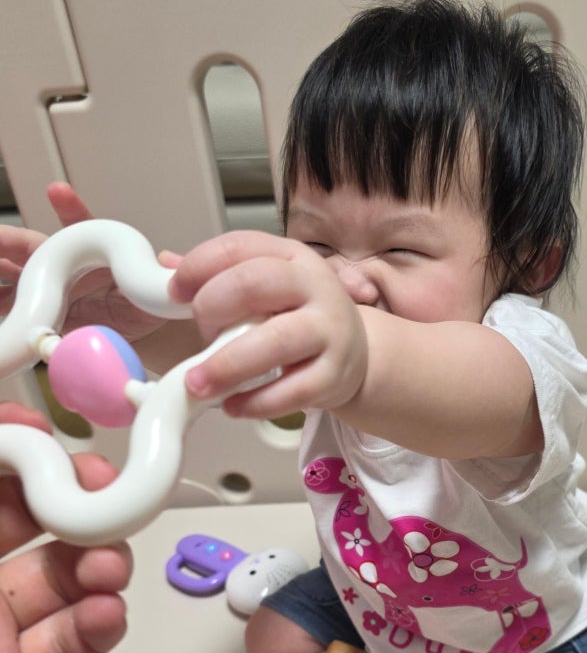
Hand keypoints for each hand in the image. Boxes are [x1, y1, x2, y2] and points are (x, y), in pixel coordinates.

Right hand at [0, 183, 171, 340]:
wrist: (133, 336)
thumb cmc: (140, 305)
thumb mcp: (150, 289)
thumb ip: (158, 273)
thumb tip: (166, 258)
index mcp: (88, 250)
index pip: (77, 225)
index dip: (69, 209)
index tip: (59, 192)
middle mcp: (62, 264)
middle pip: (26, 246)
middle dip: (4, 239)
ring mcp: (45, 288)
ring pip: (9, 272)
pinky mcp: (36, 313)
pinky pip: (10, 307)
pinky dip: (0, 305)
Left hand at [0, 402, 131, 652]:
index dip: (15, 446)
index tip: (42, 431)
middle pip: (34, 521)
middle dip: (78, 501)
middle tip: (106, 493)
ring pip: (61, 580)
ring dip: (99, 565)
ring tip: (109, 566)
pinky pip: (68, 645)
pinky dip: (98, 626)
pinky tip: (105, 613)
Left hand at [168, 230, 367, 418]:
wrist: (356, 351)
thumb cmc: (299, 315)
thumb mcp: (266, 285)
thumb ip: (218, 275)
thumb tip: (164, 263)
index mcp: (291, 256)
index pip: (240, 246)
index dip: (199, 266)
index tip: (173, 293)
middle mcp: (314, 286)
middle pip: (257, 282)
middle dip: (213, 306)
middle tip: (196, 331)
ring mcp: (329, 331)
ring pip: (276, 341)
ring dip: (228, 365)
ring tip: (196, 383)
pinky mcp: (334, 375)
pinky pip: (292, 391)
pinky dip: (256, 402)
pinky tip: (232, 406)